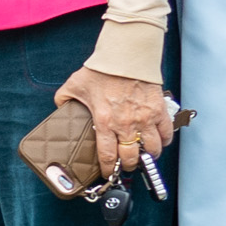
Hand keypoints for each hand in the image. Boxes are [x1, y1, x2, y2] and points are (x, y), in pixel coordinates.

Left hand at [59, 66, 178, 173]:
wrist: (126, 53)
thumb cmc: (102, 68)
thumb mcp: (75, 85)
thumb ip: (64, 100)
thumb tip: (60, 107)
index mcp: (105, 121)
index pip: (108, 156)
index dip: (108, 169)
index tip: (108, 172)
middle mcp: (126, 124)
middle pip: (131, 158)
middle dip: (128, 166)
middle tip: (126, 165)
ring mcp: (145, 118)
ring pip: (151, 149)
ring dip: (148, 156)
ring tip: (144, 156)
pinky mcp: (159, 110)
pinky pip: (166, 133)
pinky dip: (164, 141)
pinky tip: (159, 142)